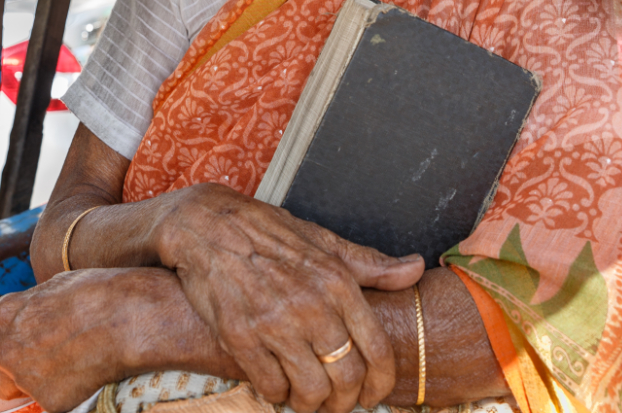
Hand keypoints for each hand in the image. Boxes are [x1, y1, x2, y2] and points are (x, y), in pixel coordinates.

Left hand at [0, 268, 149, 411]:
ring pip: (22, 389)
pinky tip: (88, 373)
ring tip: (74, 363)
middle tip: (47, 356)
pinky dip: (66, 393)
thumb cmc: (99, 293)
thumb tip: (32, 314)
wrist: (130, 320)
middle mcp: (8, 351)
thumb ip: (32, 306)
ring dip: (39, 381)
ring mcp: (27, 380)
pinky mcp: (51, 402)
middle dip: (15, 367)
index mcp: (6, 315)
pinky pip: (52, 401)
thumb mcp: (56, 286)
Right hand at [154, 184, 424, 412]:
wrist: (205, 225)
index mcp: (337, 282)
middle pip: (346, 378)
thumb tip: (415, 269)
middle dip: (345, 402)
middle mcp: (310, 305)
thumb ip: (370, 265)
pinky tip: (275, 384)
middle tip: (336, 403)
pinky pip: (270, 386)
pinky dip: (276, 394)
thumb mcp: (324, 242)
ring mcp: (274, 323)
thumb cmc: (268, 233)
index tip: (373, 394)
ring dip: (311, 404)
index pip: (377, 350)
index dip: (380, 383)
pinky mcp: (240, 337)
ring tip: (305, 398)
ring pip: (310, 390)